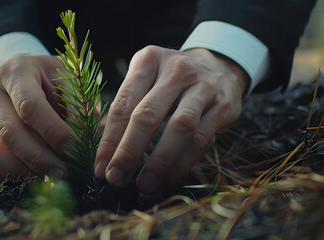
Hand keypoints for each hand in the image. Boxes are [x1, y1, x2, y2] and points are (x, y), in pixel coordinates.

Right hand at [0, 55, 70, 181]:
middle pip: (9, 132)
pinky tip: (29, 174)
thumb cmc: (54, 78)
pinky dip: (5, 174)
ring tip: (49, 173)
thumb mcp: (70, 79)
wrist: (27, 74)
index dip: (53, 132)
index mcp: (15, 72)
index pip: (29, 106)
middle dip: (39, 158)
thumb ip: (79, 106)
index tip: (75, 150)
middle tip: (63, 173)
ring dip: (23, 169)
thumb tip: (81, 143)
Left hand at [94, 46, 247, 193]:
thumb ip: (128, 108)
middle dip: (129, 151)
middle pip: (148, 114)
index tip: (100, 167)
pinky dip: (181, 164)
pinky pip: (200, 140)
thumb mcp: (147, 79)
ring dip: (159, 162)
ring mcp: (203, 86)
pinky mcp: (223, 106)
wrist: (219, 67)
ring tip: (144, 186)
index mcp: (149, 60)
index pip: (123, 103)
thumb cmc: (170, 81)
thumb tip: (106, 155)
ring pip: (179, 127)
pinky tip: (167, 181)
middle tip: (116, 178)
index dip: (110, 139)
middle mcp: (176, 69)